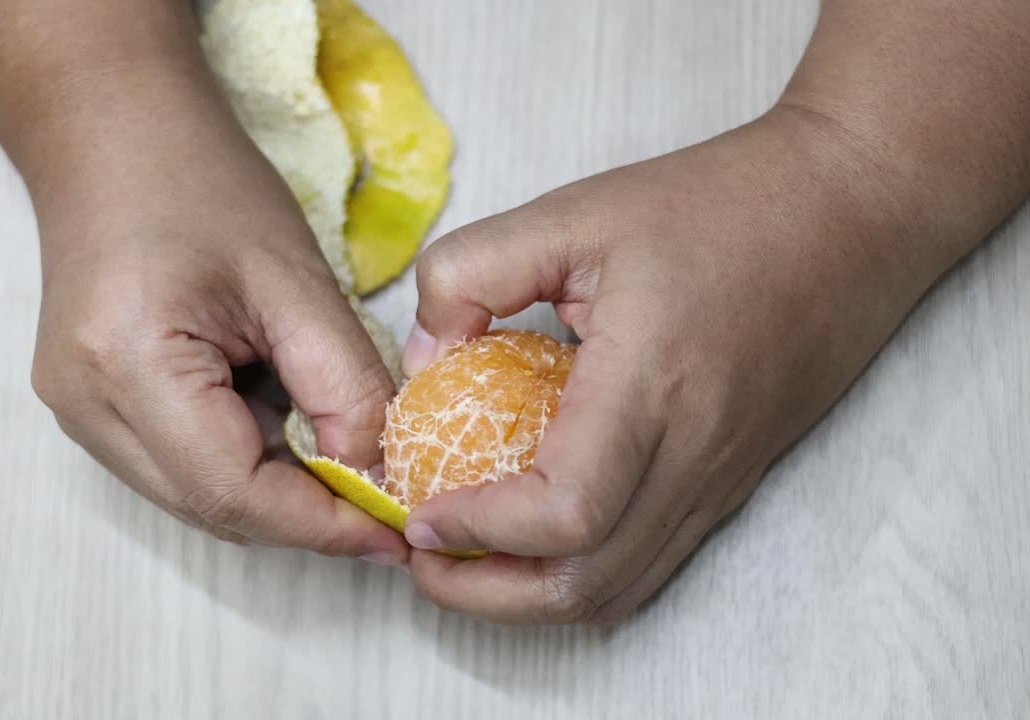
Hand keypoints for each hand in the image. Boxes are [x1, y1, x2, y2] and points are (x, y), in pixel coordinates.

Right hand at [28, 124, 408, 563]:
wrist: (111, 133)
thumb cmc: (203, 183)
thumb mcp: (296, 278)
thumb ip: (344, 384)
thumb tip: (381, 473)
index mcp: (129, 364)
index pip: (234, 491)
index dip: (323, 524)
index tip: (397, 529)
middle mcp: (85, 406)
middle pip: (212, 507)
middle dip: (306, 516)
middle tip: (385, 501)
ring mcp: (76, 411)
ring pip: (196, 497)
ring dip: (276, 492)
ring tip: (343, 457)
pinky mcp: (88, 406)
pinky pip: (177, 467)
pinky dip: (242, 464)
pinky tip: (286, 428)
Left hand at [397, 107, 958, 622]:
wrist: (851, 211)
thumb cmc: (716, 204)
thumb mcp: (573, 213)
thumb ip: (472, 273)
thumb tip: (423, 358)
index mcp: (652, 383)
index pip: (565, 513)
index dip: (479, 531)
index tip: (420, 510)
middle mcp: (695, 452)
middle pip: (585, 584)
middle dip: (486, 592)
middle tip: (422, 556)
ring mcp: (722, 478)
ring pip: (618, 590)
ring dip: (530, 595)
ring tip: (465, 557)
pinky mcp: (732, 481)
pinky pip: (650, 561)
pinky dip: (580, 572)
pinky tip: (534, 534)